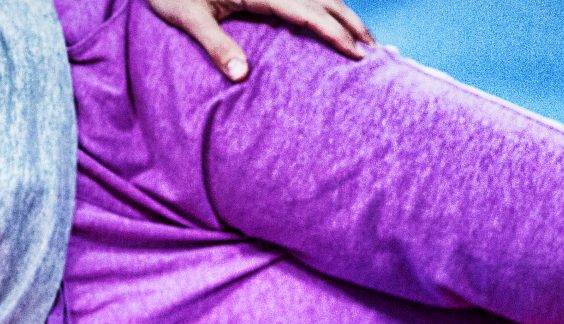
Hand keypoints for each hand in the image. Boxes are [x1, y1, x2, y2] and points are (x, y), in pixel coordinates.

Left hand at [145, 0, 375, 81]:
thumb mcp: (188, 18)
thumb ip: (216, 45)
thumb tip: (242, 76)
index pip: (307, 11)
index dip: (335, 32)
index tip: (357, 52)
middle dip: (351, 23)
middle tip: (375, 50)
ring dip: (343, 12)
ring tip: (363, 36)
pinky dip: (324, 5)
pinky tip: (333, 19)